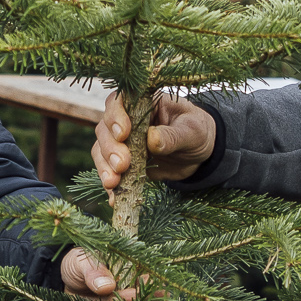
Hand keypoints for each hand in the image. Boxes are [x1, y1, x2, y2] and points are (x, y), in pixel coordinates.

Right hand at [93, 87, 216, 191]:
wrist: (199, 154)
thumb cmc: (197, 132)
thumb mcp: (192, 131)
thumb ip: (172, 135)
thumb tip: (152, 138)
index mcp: (143, 104)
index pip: (119, 102)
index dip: (115, 116)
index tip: (123, 134)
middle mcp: (127, 120)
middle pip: (105, 129)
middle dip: (110, 148)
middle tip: (122, 165)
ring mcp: (123, 142)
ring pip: (101, 150)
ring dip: (104, 167)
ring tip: (113, 183)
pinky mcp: (123, 162)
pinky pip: (109, 171)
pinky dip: (110, 185)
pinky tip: (113, 198)